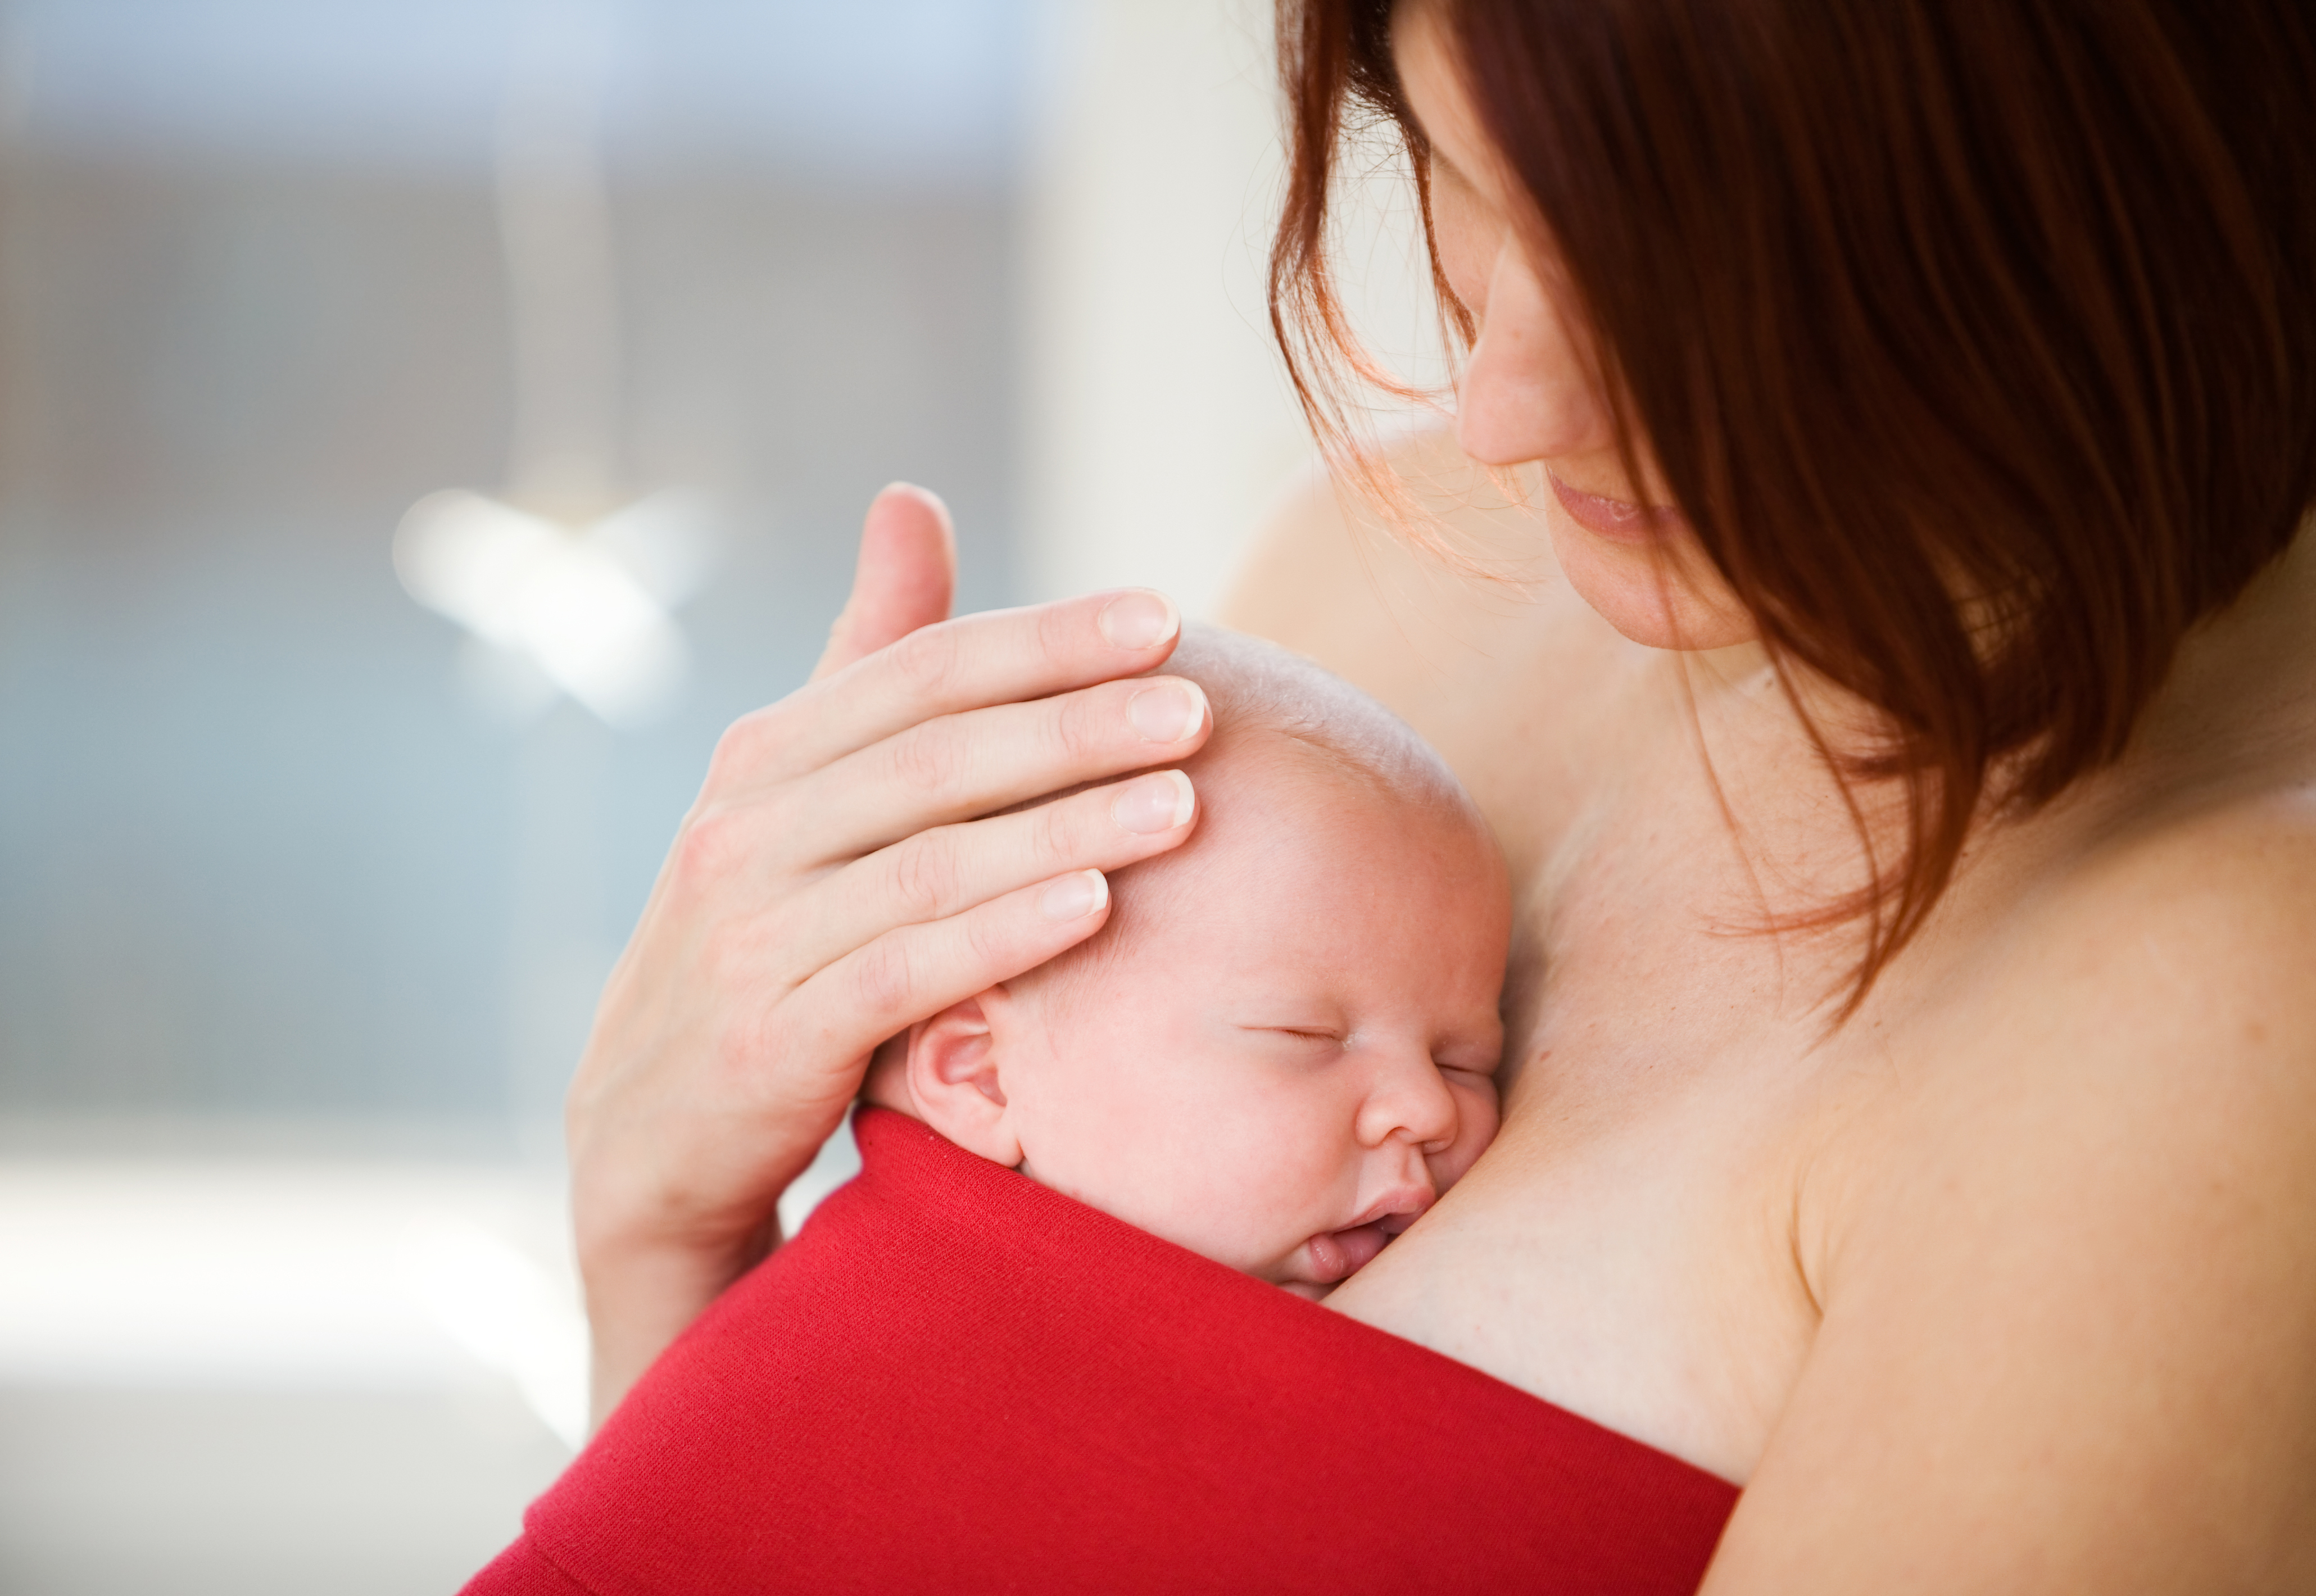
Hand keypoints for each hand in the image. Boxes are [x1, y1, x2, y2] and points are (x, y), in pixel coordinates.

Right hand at [568, 484, 1210, 1424]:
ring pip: (931, 861)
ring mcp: (750, 935)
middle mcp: (746, 829)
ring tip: (1182, 804)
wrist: (649, 1137)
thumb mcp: (798, 800)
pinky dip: (1002, 935)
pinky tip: (1098, 909)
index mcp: (765, 757)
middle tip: (1197, 709)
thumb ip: (868, 663)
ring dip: (1065, 828)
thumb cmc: (764, 943)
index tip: (1162, 617)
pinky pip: (903, 973)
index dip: (1043, 640)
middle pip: (936, 755)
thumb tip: (912, 499)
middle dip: (1075, 726)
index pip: (921, 670)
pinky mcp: (770, 1040)